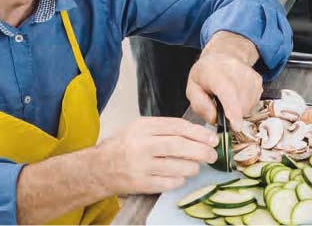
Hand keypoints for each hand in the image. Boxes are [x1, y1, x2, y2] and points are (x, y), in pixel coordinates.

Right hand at [94, 117, 217, 194]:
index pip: (177, 127)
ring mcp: (140, 166)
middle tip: (212, 154)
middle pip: (179, 146)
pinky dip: (180, 180)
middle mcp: (141, 145)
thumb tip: (197, 133)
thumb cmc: (123, 147)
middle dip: (201, 151)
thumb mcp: (139, 128)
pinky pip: (169, 183)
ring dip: (192, 167)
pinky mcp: (141, 183)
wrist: (98, 168)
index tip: (212, 138)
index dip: (198, 133)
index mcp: (142, 127)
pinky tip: (180, 177)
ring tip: (195, 166)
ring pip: (177, 167)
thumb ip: (164, 128)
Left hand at [186, 31, 262, 131]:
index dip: (232, 110)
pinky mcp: (258, 81)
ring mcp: (249, 75)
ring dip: (237, 110)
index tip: (236, 126)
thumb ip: (200, 105)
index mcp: (213, 72)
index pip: (227, 91)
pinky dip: (244, 105)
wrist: (223, 56)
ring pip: (247, 107)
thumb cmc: (206, 74)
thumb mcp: (192, 89)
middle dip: (230, 114)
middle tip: (220, 105)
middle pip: (239, 104)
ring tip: (227, 98)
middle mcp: (234, 70)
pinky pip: (253, 103)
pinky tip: (236, 95)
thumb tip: (214, 119)